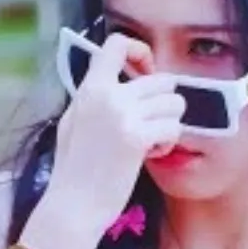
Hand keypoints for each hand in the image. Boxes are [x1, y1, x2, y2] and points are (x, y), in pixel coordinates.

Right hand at [39, 33, 183, 242]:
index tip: (144, 71)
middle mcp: (107, 95)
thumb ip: (94, 97)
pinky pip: (173, 127)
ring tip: (150, 141)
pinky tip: (150, 154)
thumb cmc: (72, 169)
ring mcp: (123, 115)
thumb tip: (115, 78)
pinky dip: (168, 143)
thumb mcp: (73, 120)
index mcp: (89, 88)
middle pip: (163, 79)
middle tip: (150, 123)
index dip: (140, 51)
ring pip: (175, 103)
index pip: (117, 43)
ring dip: (168, 123)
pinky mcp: (137, 138)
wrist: (72, 205)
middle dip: (164, 103)